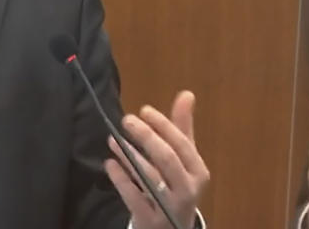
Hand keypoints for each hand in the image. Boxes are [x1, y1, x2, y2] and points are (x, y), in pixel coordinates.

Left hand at [104, 90, 208, 228]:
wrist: (173, 227)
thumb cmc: (177, 185)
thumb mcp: (183, 159)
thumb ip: (182, 128)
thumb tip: (186, 94)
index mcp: (198, 171)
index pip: (182, 144)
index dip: (163, 125)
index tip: (144, 110)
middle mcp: (188, 189)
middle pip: (167, 159)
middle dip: (147, 136)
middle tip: (127, 120)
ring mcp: (170, 207)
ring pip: (150, 177)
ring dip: (130, 155)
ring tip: (113, 140)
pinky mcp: (151, 219)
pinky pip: (134, 197)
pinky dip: (121, 179)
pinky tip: (110, 164)